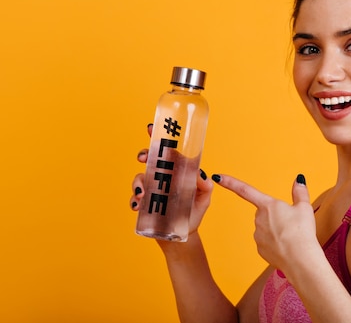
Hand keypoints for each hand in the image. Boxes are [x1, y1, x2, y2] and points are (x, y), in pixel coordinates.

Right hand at [129, 124, 213, 240]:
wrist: (183, 234)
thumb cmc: (194, 212)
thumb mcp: (204, 198)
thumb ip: (205, 186)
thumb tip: (202, 174)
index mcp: (177, 171)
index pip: (168, 151)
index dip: (159, 138)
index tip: (151, 128)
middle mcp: (163, 177)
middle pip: (151, 159)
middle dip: (145, 155)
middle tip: (144, 158)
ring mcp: (153, 189)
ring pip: (140, 177)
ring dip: (138, 181)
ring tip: (142, 192)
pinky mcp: (145, 203)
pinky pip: (135, 197)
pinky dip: (134, 199)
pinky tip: (137, 204)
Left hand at [213, 173, 317, 274]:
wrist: (299, 259)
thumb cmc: (301, 231)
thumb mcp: (304, 207)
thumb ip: (299, 192)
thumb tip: (299, 180)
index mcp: (268, 205)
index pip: (245, 190)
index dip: (230, 182)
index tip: (217, 177)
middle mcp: (259, 219)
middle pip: (264, 213)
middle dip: (275, 216)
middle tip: (291, 223)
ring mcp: (257, 235)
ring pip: (266, 228)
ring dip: (276, 230)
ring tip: (291, 236)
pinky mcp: (260, 249)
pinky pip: (267, 242)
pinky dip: (275, 243)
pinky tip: (286, 246)